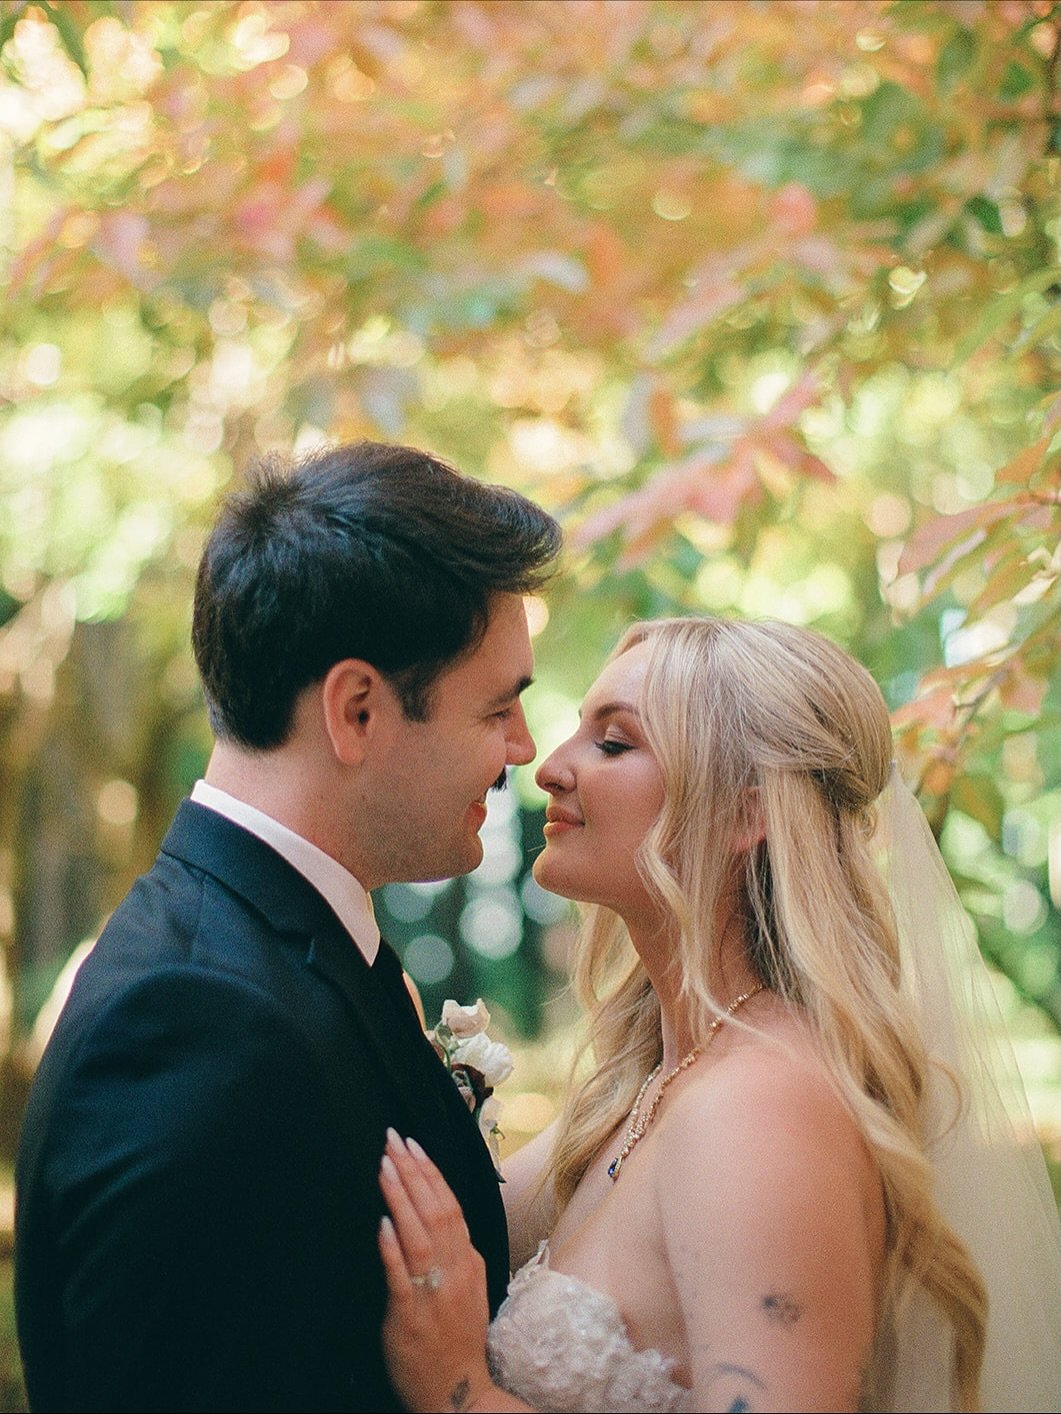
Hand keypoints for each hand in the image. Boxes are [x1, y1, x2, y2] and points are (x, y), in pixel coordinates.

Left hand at [378, 1129, 493, 1412]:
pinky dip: (393, 1247)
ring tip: (384, 1166)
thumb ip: (456, 1254)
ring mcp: (435, 1293)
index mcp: (469, 1261)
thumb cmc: (457, 1340)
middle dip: (413, 1171)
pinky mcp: (412, 1317)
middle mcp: (456, 1271)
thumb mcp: (468, 1289)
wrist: (460, 1395)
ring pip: (421, 1234)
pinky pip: (402, 1276)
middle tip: (394, 1139)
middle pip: (437, 1210)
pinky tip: (382, 1223)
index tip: (413, 1144)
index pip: (450, 1205)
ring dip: (402, 1197)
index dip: (431, 1172)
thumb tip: (439, 1215)